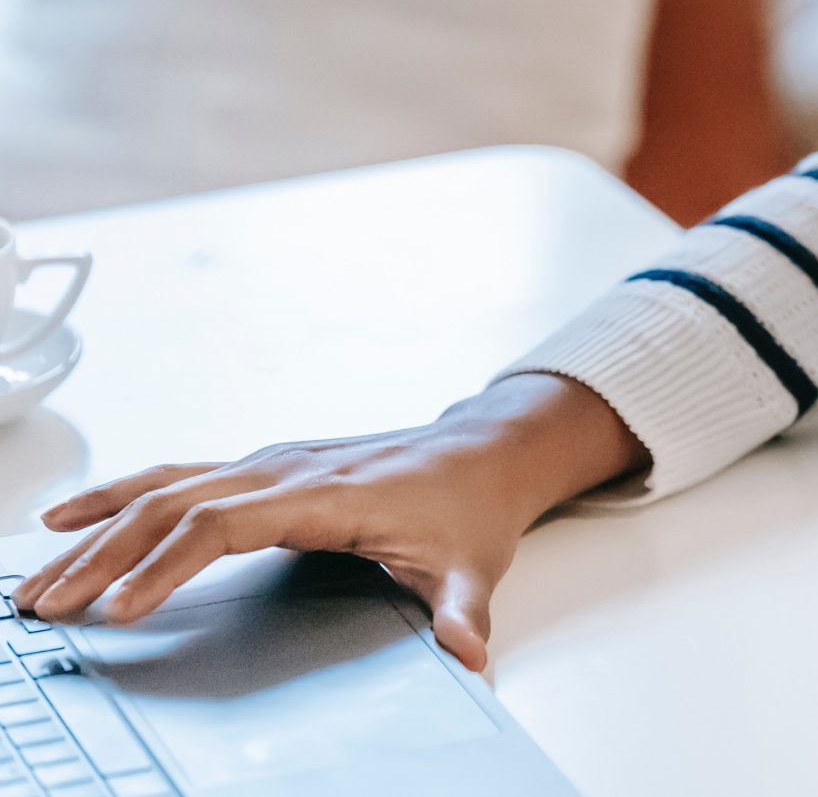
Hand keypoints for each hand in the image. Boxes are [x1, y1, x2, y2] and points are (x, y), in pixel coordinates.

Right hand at [11, 373, 642, 671]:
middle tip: (48, 606)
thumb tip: (467, 652)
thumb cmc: (471, 506)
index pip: (226, 522)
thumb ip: (462, 609)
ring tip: (38, 577)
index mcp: (328, 494)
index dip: (168, 565)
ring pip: (164, 487)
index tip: (122, 609)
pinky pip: (178, 476)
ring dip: (96, 530)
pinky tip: (71, 518)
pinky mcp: (264, 466)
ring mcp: (272, 462)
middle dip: (103, 556)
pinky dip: (118, 497)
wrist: (485, 452)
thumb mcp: (474, 564)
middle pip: (174, 503)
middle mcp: (288, 469)